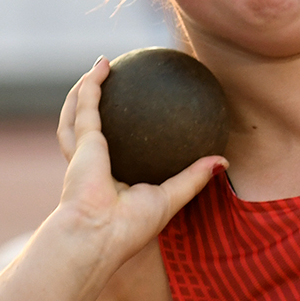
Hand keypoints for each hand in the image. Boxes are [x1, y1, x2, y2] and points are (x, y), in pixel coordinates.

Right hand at [54, 57, 224, 258]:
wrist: (98, 235)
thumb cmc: (129, 227)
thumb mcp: (170, 198)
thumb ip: (193, 178)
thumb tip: (223, 161)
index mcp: (109, 179)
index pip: (113, 152)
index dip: (120, 136)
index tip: (136, 117)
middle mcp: (91, 164)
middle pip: (87, 128)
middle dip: (91, 106)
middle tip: (112, 84)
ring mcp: (82, 151)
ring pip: (75, 113)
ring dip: (83, 89)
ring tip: (101, 67)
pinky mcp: (82, 140)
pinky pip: (87, 105)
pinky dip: (91, 84)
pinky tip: (103, 65)